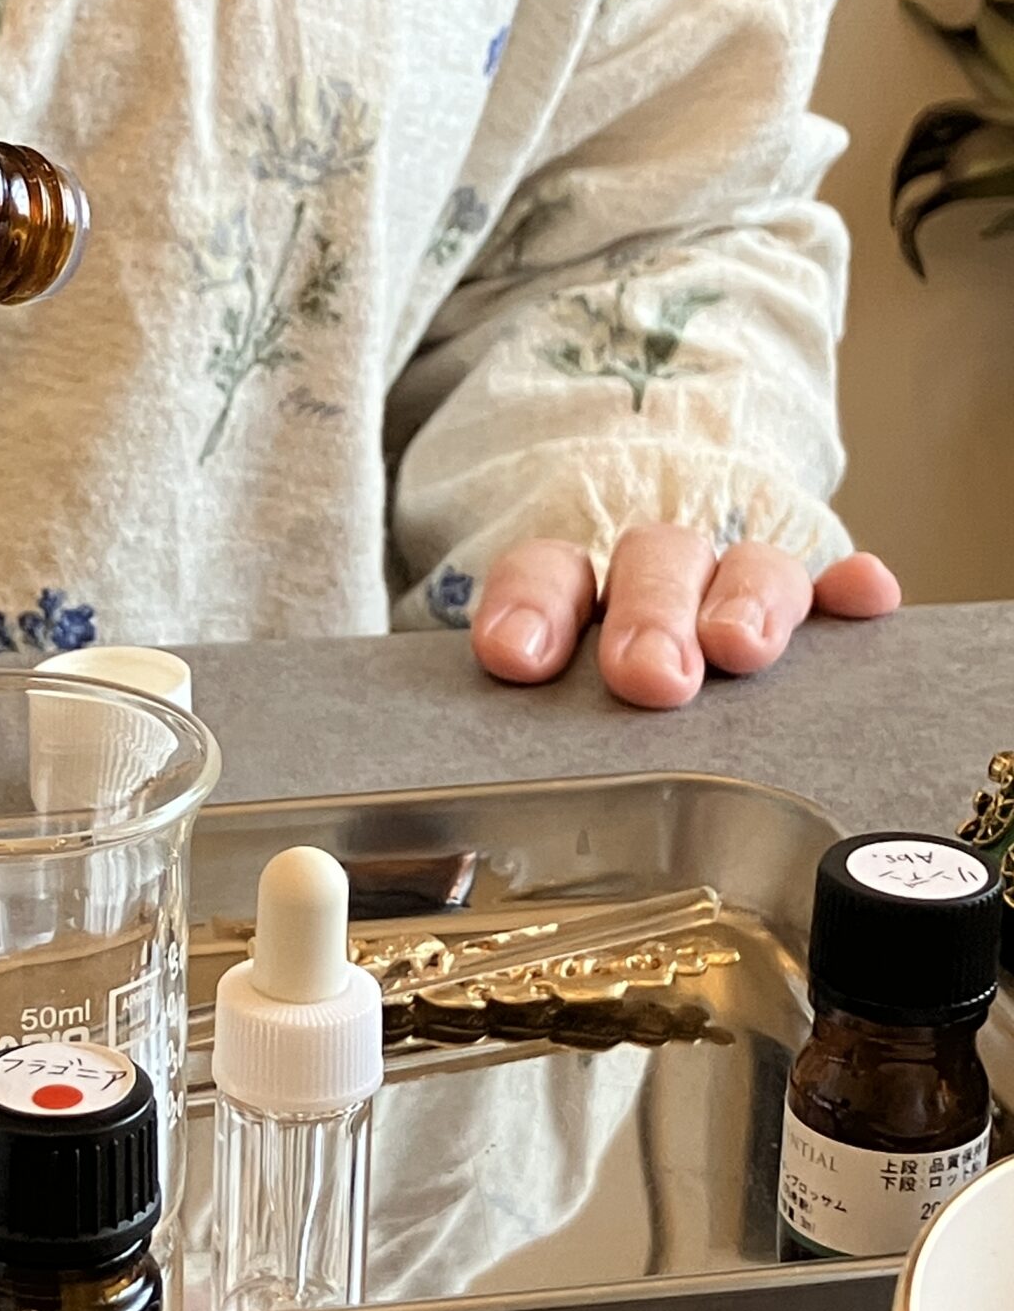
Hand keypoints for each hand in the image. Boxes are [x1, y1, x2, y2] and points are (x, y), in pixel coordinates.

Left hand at [470, 528, 901, 708]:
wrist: (645, 608)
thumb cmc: (580, 674)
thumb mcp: (530, 680)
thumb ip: (508, 692)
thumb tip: (448, 747)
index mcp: (573, 587)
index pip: (547, 573)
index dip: (531, 607)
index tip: (517, 657)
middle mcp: (656, 576)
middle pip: (654, 563)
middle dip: (650, 615)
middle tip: (650, 676)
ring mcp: (734, 586)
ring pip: (745, 569)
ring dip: (745, 601)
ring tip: (741, 647)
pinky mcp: (806, 605)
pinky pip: (831, 589)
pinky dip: (847, 591)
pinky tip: (863, 597)